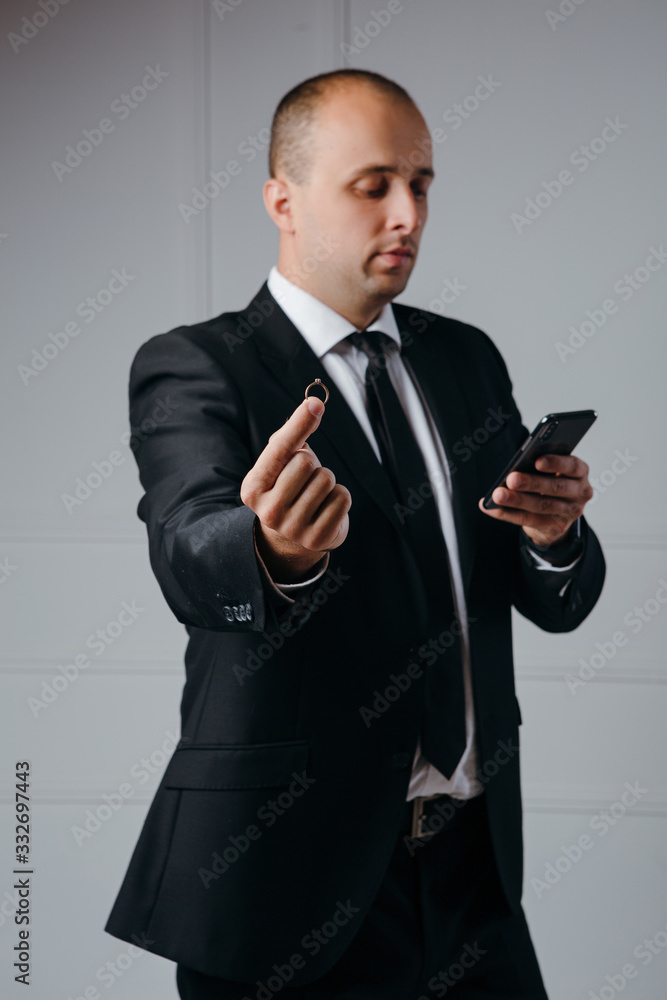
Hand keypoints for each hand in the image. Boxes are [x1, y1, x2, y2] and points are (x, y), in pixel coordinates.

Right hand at [240, 396, 351, 581]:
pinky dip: (340, 497)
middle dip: (312, 464)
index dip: (299, 424)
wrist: (293, 537)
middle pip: (306, 462)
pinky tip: (326, 508)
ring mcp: (292, 528)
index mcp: (253, 489)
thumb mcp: (280, 463)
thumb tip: (314, 404)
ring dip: (326, 481)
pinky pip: (342, 498)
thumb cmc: (288, 487)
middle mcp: (268, 512)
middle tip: (304, 480)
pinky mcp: (317, 539)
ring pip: (326, 480)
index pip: (280, 450)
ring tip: (314, 495)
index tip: (315, 404)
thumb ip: (292, 434)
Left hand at [478, 453, 593, 546]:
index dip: (556, 463)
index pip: (572, 466)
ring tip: (498, 495)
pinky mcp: (557, 527)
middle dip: (532, 483)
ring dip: (517, 500)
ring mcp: (571, 512)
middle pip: (556, 487)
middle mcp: (580, 492)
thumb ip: (538, 468)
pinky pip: (530, 520)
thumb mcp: (550, 472)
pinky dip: (508, 514)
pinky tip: (493, 508)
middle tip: (511, 479)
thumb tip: (513, 470)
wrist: (557, 514)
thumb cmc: (551, 483)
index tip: (537, 461)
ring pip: (542, 505)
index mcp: (579, 471)